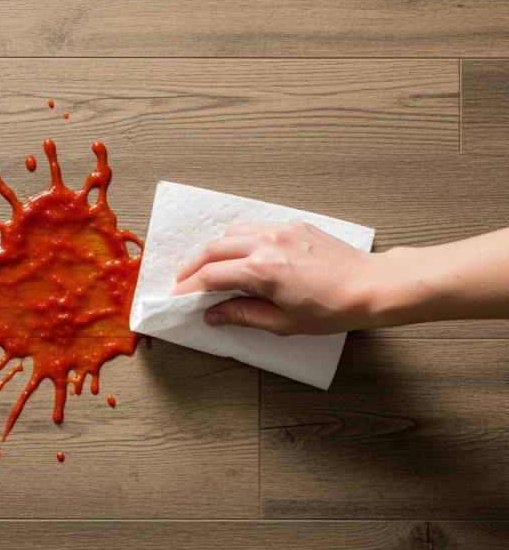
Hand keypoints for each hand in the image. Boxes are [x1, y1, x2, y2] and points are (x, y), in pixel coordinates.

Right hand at [172, 221, 383, 335]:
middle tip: (183, 282)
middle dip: (193, 267)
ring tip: (207, 267)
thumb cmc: (334, 308)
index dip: (189, 288)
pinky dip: (237, 240)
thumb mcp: (284, 323)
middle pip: (213, 249)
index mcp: (262, 270)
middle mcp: (267, 244)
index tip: (178, 299)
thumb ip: (243, 315)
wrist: (371, 286)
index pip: (211, 276)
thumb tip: (215, 315)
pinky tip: (238, 253)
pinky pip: (254, 227)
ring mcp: (281, 231)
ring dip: (213, 250)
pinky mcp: (294, 226)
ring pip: (231, 233)